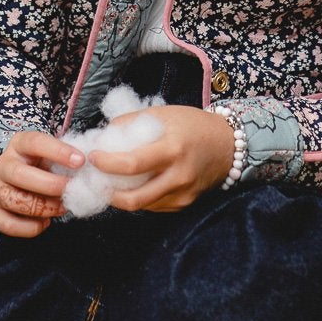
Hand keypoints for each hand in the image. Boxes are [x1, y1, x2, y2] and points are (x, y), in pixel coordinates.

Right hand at [0, 129, 84, 237]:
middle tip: (70, 189)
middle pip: (19, 174)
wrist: (21, 179)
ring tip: (61, 208)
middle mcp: (3, 164)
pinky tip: (46, 222)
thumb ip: (67, 159)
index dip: (58, 151)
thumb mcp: (53, 155)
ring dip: (42, 207)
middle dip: (50, 185)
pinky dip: (29, 227)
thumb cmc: (44, 166)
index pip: (35, 142)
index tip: (81, 161)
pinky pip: (6, 224)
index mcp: (19, 144)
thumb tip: (91, 167)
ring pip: (13, 199)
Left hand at [91, 105, 235, 212]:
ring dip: (121, 197)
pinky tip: (135, 184)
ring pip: (141, 206)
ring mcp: (182, 194)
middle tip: (96, 180)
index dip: (107, 164)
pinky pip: (154, 206)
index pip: (132, 164)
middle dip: (108, 192)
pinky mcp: (184, 204)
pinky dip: (140, 197)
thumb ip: (132, 123)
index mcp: (172, 148)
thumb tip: (103, 135)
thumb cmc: (193, 125)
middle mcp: (178, 176)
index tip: (93, 158)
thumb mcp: (163, 114)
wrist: (227, 145)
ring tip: (111, 182)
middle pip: (133, 198)